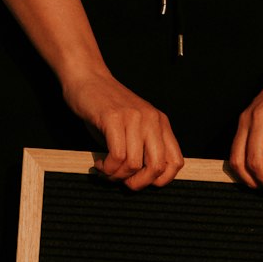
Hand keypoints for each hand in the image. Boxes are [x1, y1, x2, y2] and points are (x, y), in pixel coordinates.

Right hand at [61, 67, 183, 189]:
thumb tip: (140, 180)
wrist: (87, 78)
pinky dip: (107, 167)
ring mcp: (134, 118)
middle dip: (138, 183)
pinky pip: (117, 156)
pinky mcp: (114, 118)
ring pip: (134, 164)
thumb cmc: (106, 108)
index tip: (141, 181)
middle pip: (157, 167)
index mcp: (160, 124)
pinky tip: (99, 164)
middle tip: (122, 182)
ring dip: (116, 175)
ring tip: (105, 170)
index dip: (161, 180)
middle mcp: (152, 120)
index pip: (175, 162)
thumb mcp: (132, 129)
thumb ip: (142, 150)